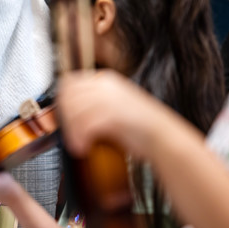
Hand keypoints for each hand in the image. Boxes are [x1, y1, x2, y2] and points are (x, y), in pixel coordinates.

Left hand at [57, 69, 176, 159]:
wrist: (165, 138)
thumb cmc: (142, 128)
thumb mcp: (114, 107)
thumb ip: (93, 105)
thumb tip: (70, 113)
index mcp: (106, 80)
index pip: (70, 82)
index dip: (63, 101)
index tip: (63, 117)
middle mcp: (106, 85)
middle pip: (69, 95)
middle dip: (65, 118)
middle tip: (70, 134)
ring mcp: (110, 98)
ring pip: (74, 111)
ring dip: (72, 131)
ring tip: (78, 144)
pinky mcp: (112, 113)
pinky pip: (84, 125)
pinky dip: (80, 138)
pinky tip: (84, 147)